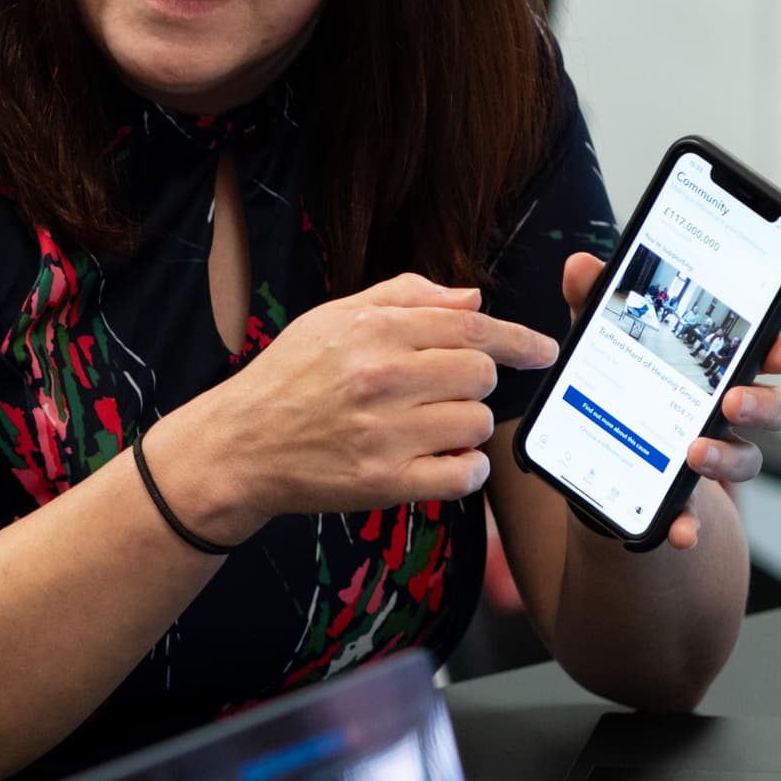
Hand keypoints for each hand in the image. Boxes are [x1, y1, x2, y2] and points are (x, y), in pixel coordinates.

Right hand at [163, 273, 559, 529]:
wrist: (238, 446)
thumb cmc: (287, 379)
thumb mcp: (333, 318)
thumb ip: (404, 299)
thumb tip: (471, 299)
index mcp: (373, 332)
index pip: (470, 328)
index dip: (517, 339)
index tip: (542, 349)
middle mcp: (382, 379)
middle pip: (482, 376)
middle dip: (475, 383)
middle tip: (443, 392)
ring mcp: (386, 433)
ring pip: (477, 425)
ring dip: (466, 427)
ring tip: (429, 427)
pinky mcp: (386, 482)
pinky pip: (463, 476)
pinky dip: (464, 471)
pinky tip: (441, 462)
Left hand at [557, 250, 780, 551]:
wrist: (598, 456)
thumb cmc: (620, 385)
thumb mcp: (603, 341)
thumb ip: (596, 305)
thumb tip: (580, 266)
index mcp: (717, 369)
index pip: (762, 356)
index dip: (779, 351)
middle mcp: (726, 413)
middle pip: (774, 408)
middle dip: (765, 403)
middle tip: (734, 400)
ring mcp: (712, 456)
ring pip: (746, 460)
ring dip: (727, 458)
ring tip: (696, 454)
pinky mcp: (683, 496)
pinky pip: (696, 515)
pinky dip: (690, 525)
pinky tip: (678, 533)